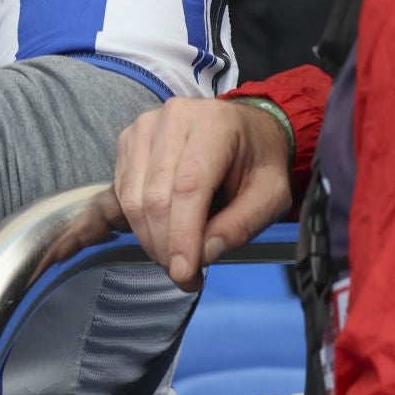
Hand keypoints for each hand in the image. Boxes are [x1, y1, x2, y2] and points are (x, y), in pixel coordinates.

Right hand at [109, 98, 293, 291]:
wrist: (244, 128)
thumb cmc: (259, 161)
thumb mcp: (272, 196)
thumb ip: (242, 225)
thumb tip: (204, 254)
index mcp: (214, 125)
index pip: (188, 187)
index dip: (182, 235)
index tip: (184, 274)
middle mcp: (172, 119)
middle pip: (155, 196)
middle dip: (165, 245)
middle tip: (185, 275)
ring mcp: (144, 128)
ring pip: (133, 197)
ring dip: (149, 238)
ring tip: (175, 257)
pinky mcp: (127, 140)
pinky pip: (123, 191)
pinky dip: (139, 222)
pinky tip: (162, 232)